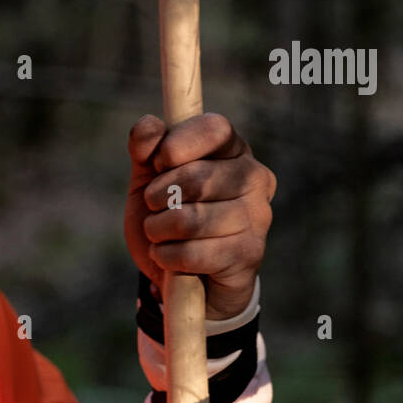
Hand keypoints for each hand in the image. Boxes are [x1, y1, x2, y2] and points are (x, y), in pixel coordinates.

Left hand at [124, 112, 275, 320]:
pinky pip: (192, 253)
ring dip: (158, 230)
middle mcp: (255, 179)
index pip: (215, 128)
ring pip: (190, 219)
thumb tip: (149, 124)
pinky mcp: (249, 254)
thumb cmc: (168, 220)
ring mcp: (257, 217)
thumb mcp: (148, 182)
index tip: (157, 164)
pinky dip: (167, 257)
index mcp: (233, 151)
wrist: (182, 277)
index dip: (177, 144)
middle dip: (157, 197)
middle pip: (197, 177)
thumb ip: (145, 151)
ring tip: (160, 235)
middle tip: (154, 208)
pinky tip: (170, 258)